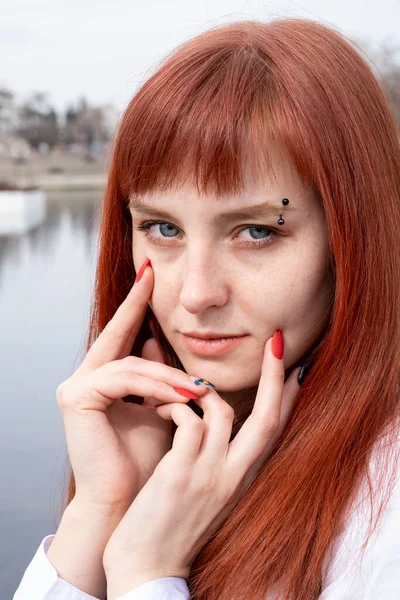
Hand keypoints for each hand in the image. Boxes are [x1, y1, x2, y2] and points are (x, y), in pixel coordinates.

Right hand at [55, 258, 208, 513]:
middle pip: (118, 335)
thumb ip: (158, 378)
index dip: (135, 305)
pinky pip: (124, 379)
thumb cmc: (148, 460)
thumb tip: (156, 341)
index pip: (122, 334)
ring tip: (200, 389)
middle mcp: (85, 377)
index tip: (149, 274)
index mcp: (104, 379)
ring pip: (131, 363)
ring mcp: (76, 386)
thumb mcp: (160, 410)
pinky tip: (184, 396)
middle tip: (151, 274)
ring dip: (170, 375)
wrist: (127, 504)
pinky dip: (157, 386)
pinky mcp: (75, 397)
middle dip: (136, 304)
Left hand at [103, 332, 301, 597]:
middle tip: (276, 343)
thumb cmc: (171, 524)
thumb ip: (211, 454)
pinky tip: (160, 407)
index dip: (288, 398)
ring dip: (198, 391)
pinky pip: (187, 422)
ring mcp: (208, 475)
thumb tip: (206, 416)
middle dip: (275, 377)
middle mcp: (233, 476)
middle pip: (267, 418)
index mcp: (241, 478)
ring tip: (173, 392)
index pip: (274, 431)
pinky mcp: (179, 476)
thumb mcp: (202, 488)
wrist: (147, 569)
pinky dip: (175, 406)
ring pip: (220, 411)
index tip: (296, 369)